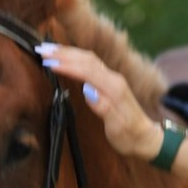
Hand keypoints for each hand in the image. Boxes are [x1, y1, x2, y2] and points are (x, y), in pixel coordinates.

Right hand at [38, 42, 164, 161]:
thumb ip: (104, 108)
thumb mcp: (117, 128)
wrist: (146, 138)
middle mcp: (114, 79)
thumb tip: (88, 90)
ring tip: (47, 49)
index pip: (87, 70)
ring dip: (67, 52)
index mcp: (114, 89)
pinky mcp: (110, 81)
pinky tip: (64, 57)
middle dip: (63, 53)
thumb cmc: (131, 137)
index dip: (67, 65)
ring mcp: (112, 78)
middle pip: (86, 59)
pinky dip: (75, 57)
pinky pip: (90, 63)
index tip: (49, 62)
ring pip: (88, 58)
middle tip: (41, 50)